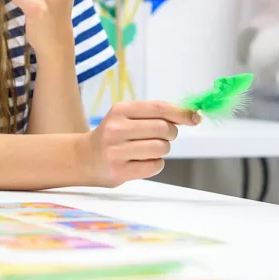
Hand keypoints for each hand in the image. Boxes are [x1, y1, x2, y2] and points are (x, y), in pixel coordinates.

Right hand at [77, 100, 201, 187]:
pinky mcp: (119, 171)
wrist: (84, 158)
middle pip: (163, 129)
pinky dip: (156, 163)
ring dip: (162, 149)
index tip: (195, 117)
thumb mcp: (127, 117)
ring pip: (161, 148)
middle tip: (163, 136)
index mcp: (120, 110)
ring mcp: (116, 151)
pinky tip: (142, 161)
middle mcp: (116, 129)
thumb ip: (155, 115)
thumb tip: (190, 115)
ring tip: (148, 149)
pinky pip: (155, 166)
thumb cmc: (113, 135)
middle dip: (170, 133)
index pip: (159, 108)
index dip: (181, 113)